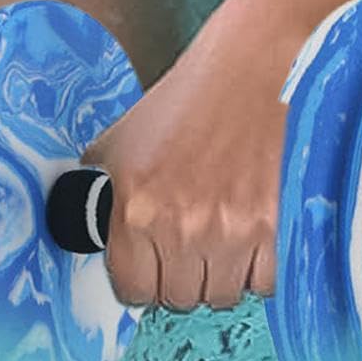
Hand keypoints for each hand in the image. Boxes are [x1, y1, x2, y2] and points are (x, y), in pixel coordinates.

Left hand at [78, 19, 298, 311]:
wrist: (255, 63)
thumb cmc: (190, 97)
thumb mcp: (123, 139)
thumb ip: (99, 193)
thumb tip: (81, 233)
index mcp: (134, 205)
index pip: (132, 290)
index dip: (144, 277)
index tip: (154, 261)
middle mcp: (179, 225)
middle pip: (180, 297)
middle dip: (185, 274)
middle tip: (195, 237)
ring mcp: (232, 231)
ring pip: (224, 294)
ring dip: (224, 272)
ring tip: (227, 227)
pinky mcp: (280, 229)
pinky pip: (266, 282)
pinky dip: (263, 265)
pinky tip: (258, 224)